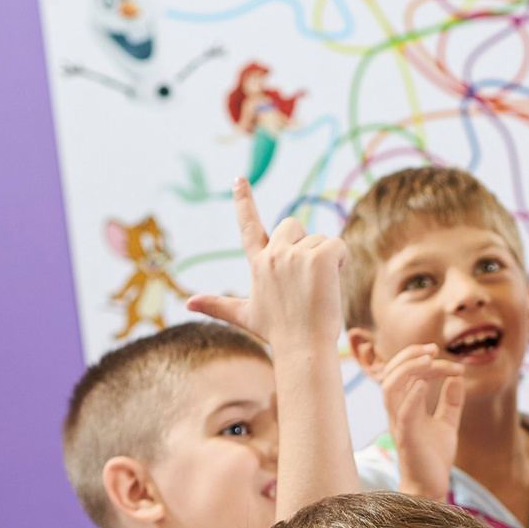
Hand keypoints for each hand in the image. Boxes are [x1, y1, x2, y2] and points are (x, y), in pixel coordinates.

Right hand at [183, 179, 343, 350]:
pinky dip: (340, 262)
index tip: (239, 179)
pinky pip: (337, 246)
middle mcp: (273, 254)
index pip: (249, 226)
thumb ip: (217, 306)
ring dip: (325, 262)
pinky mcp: (319, 256)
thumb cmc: (279, 333)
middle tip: (306, 280)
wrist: (302, 348)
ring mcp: (295, 254)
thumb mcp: (245, 316)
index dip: (244, 202)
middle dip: (304, 244)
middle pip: (294, 225)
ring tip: (317, 292)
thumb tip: (187, 304)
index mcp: (258, 263)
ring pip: (319, 240)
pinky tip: (331, 286)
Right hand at [380, 342, 465, 501]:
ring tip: (428, 358)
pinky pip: (402, 411)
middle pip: (391, 373)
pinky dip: (411, 394)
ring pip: (390, 387)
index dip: (423, 360)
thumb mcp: (447, 424)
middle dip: (410, 355)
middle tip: (434, 348)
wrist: (431, 486)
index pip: (405, 373)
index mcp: (405, 406)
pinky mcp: (406, 437)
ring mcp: (400, 423)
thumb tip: (457, 378)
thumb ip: (451, 402)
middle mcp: (398, 411)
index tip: (448, 360)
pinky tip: (423, 382)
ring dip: (407, 368)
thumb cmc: (434, 457)